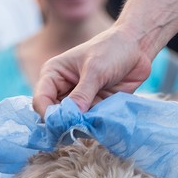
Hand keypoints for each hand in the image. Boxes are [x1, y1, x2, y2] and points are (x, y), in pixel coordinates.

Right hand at [33, 25, 152, 116]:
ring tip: (94, 124)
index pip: (41, 100)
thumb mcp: (95, 70)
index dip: (49, 115)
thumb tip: (71, 118)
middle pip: (54, 116)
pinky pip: (89, 125)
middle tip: (80, 128)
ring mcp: (78, 102)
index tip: (63, 124)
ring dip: (82, 127)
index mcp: (54, 75)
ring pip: (72, 124)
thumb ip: (82, 94)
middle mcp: (62, 90)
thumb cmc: (111, 50)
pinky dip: (94, 128)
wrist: (136, 49)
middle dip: (65, 124)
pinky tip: (102, 125)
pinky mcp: (93, 109)